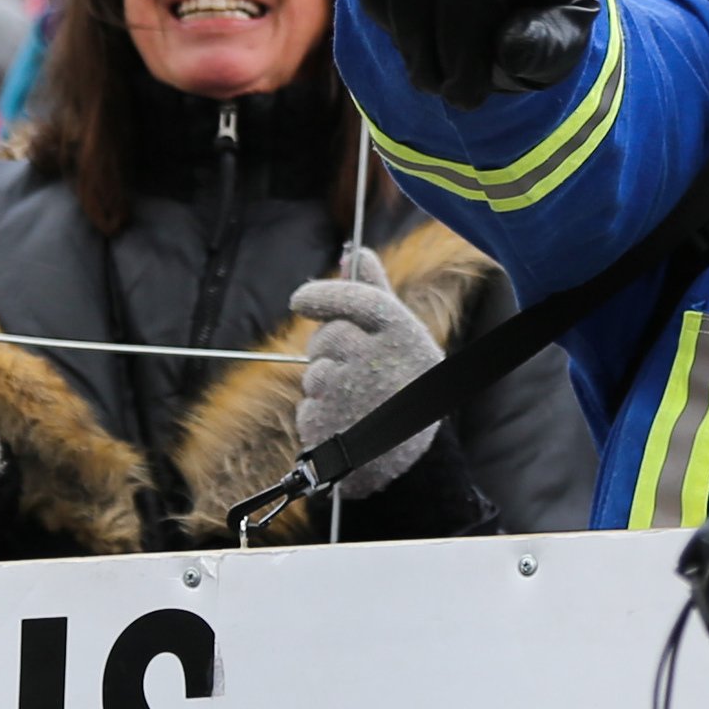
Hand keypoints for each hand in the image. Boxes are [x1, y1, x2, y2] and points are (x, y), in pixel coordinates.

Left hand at [292, 246, 442, 494]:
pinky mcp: (326, 423)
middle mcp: (375, 361)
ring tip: (359, 400)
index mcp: (399, 334)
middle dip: (329, 347)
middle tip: (355, 366)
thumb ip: (376, 291)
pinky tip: (347, 421)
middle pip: (327, 337)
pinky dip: (320, 411)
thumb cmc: (407, 385)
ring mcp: (349, 394)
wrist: (408, 457)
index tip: (300, 299)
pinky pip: (308, 404)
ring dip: (327, 382)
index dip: (322, 294)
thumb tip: (356, 250)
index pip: (353, 299)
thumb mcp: (403, 337)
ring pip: (315, 372)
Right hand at [344, 0, 600, 111]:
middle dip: (457, 47)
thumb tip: (512, 48)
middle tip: (462, 95)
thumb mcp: (555, 49)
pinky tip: (409, 35)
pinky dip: (383, 14)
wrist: (486, 3)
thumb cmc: (529, 26)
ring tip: (432, 78)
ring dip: (415, 41)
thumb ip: (546, 50)